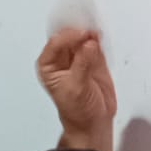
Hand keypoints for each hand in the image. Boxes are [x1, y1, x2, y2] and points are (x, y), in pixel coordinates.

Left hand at [37, 26, 116, 150]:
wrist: (93, 123)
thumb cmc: (77, 110)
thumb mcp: (76, 88)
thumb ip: (83, 64)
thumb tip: (89, 45)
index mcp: (49, 65)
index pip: (56, 43)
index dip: (69, 36)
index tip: (83, 35)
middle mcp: (61, 58)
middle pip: (68, 35)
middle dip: (79, 29)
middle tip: (91, 28)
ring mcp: (77, 56)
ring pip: (82, 37)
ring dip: (90, 32)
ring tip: (98, 30)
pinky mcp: (93, 58)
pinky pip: (94, 42)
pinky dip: (98, 38)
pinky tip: (102, 36)